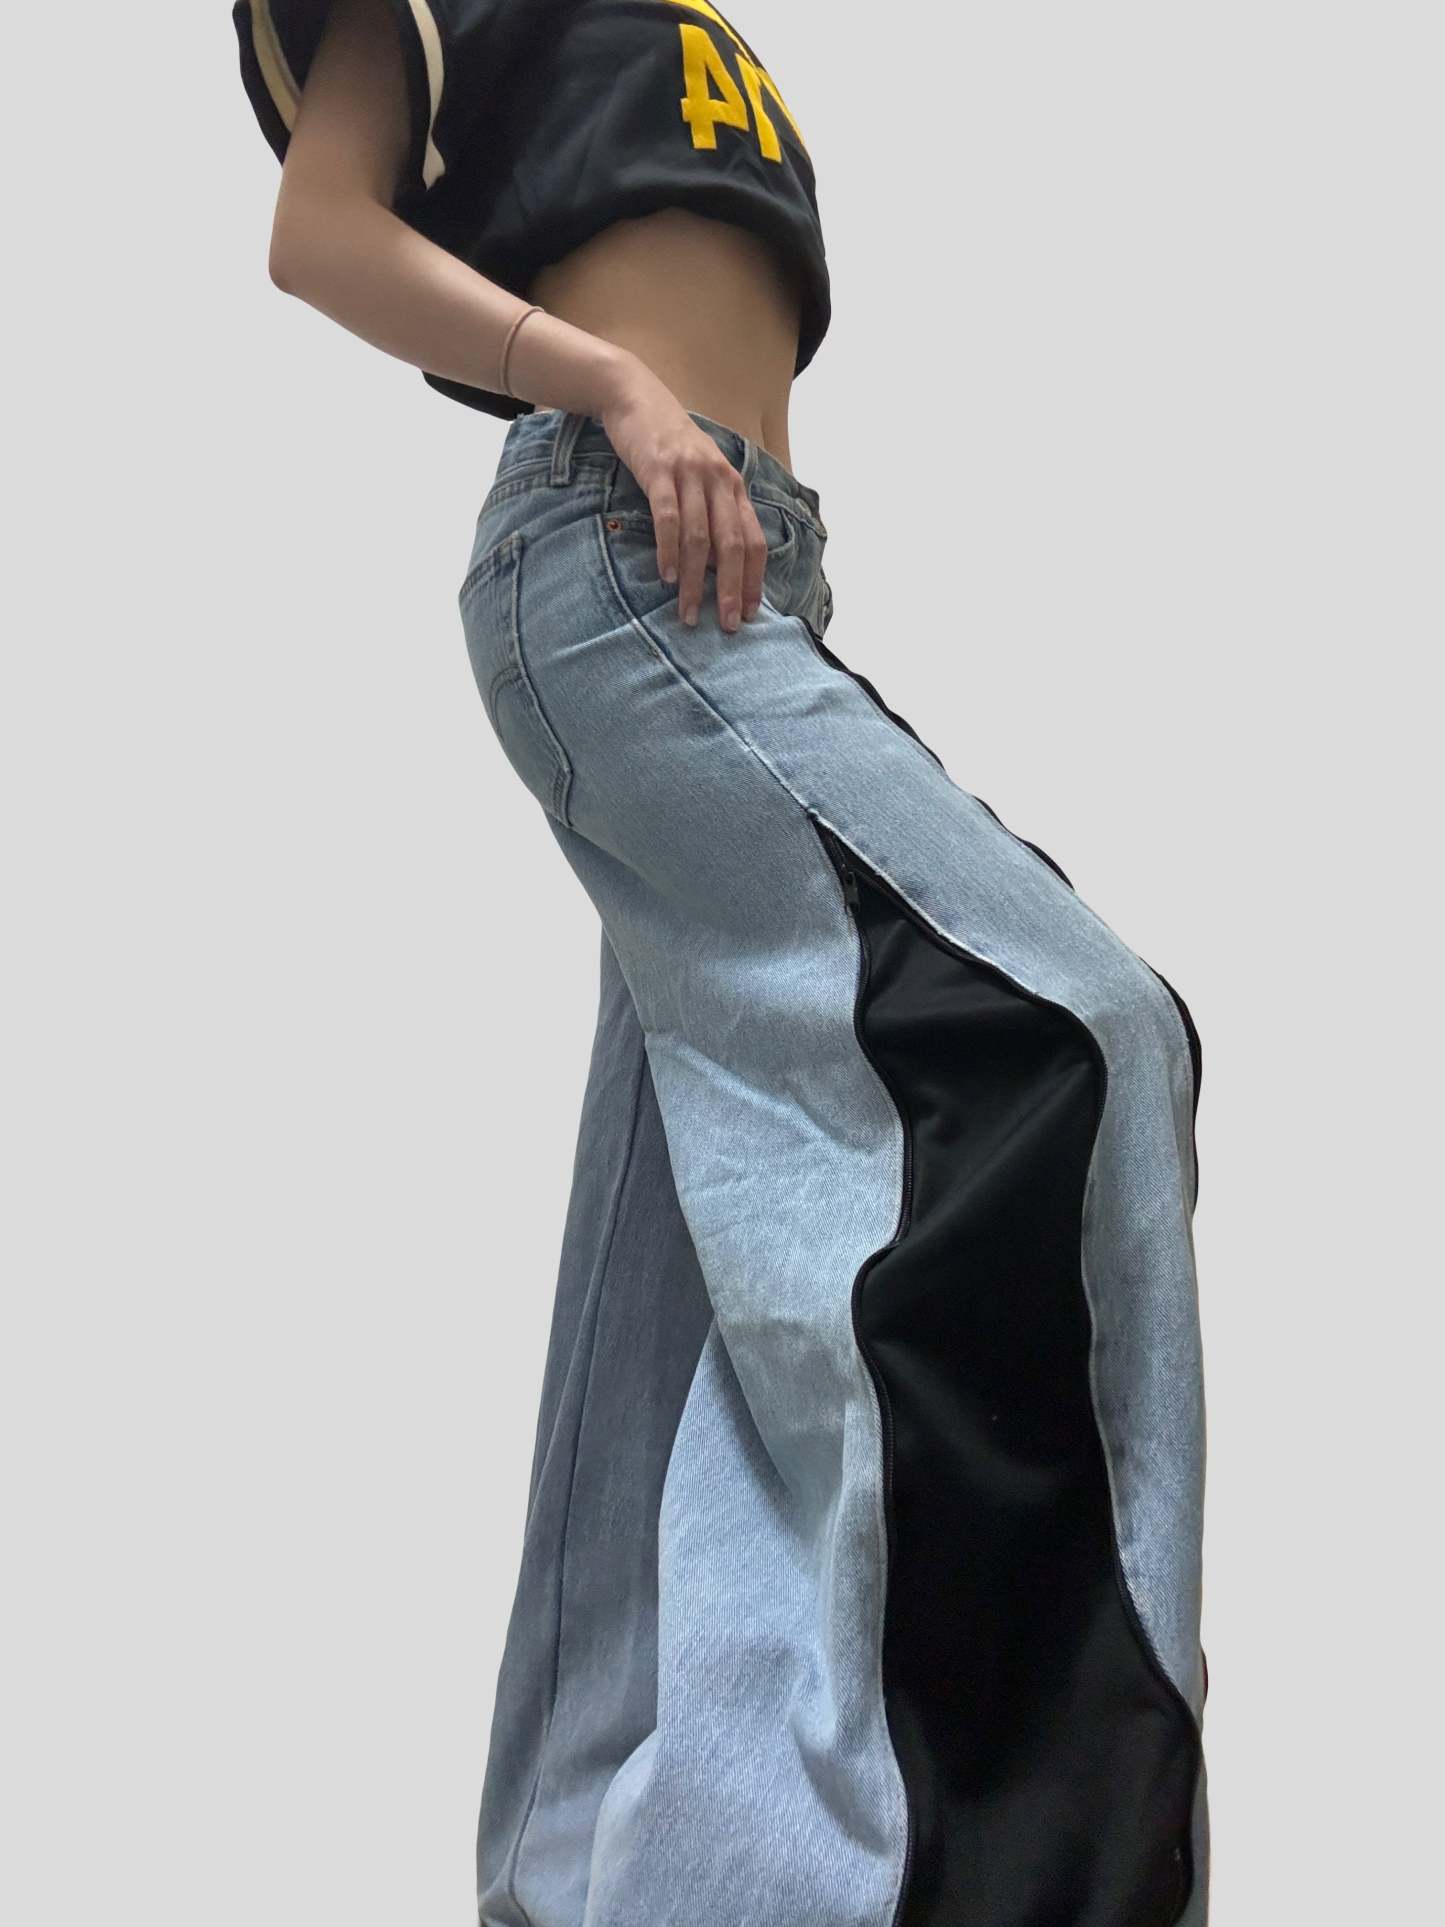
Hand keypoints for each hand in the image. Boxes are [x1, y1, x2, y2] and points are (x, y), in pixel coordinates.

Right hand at [599, 363, 767, 632]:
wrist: (636, 398)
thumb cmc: (669, 445)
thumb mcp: (700, 475)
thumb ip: (712, 512)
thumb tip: (717, 565)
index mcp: (733, 486)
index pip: (754, 540)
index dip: (754, 579)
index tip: (750, 613)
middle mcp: (719, 480)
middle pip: (732, 545)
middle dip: (731, 589)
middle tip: (726, 624)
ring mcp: (690, 474)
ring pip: (700, 538)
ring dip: (695, 580)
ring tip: (687, 612)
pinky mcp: (660, 470)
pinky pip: (669, 517)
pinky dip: (669, 550)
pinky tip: (666, 575)